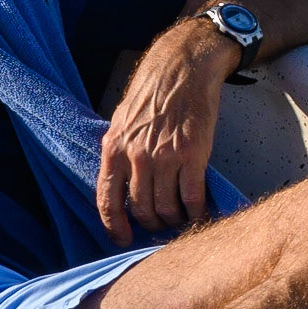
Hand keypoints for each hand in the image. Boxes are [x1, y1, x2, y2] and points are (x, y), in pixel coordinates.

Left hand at [96, 19, 237, 244]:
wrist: (182, 68)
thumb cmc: (153, 92)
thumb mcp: (123, 121)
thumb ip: (120, 153)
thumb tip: (121, 186)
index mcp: (114, 148)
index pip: (107, 200)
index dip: (114, 227)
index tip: (123, 240)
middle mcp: (136, 156)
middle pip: (141, 210)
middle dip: (152, 224)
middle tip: (163, 224)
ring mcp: (164, 157)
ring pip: (167, 209)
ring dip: (175, 220)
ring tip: (182, 216)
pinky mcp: (193, 155)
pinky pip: (192, 199)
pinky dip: (197, 212)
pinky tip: (201, 212)